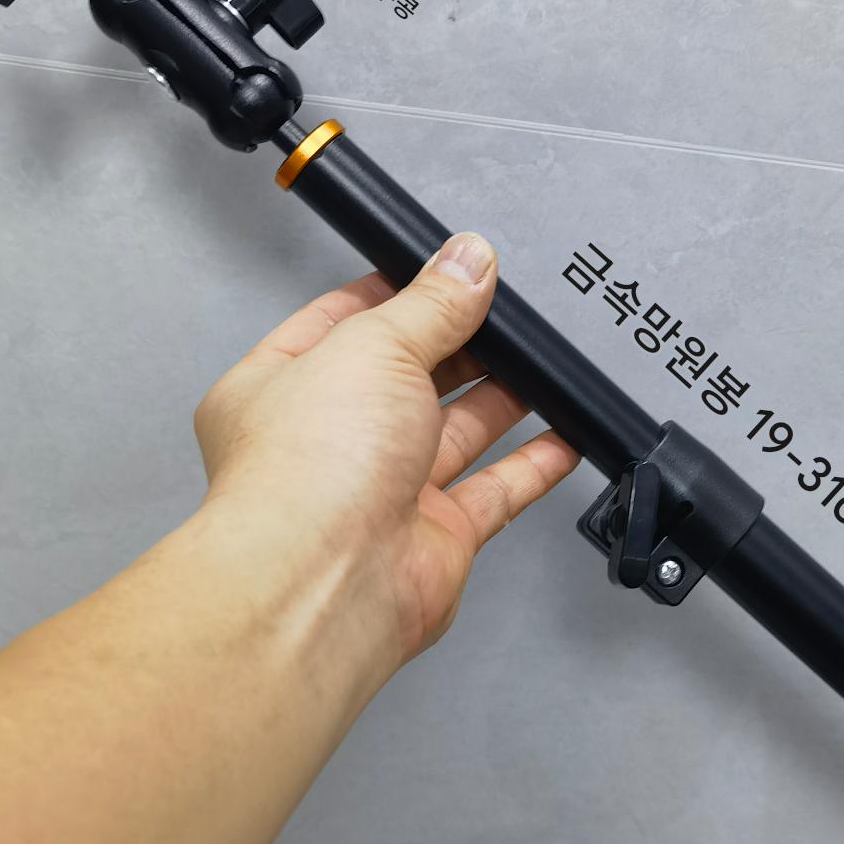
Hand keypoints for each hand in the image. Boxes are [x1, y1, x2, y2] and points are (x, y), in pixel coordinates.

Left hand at [192, 232, 580, 681]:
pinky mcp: (434, 536)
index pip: (342, 322)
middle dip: (459, 345)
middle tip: (506, 317)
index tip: (447, 272)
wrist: (327, 582)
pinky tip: (561, 437)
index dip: (397, 293)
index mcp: (281, 385)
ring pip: (454, 433)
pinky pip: (494, 491)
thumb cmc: (309, 469)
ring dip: (502, 398)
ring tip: (541, 365)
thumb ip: (431, 304)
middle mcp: (328, 441)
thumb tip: (468, 261)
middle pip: (406, 377)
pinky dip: (532, 464)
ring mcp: (381, 491)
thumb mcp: (374, 346)